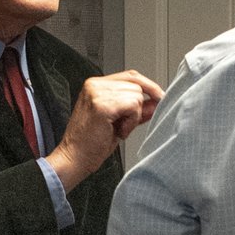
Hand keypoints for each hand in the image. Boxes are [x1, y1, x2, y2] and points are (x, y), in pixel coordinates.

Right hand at [46, 69, 162, 188]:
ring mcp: (97, 93)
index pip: (130, 76)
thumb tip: (155, 102)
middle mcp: (94, 85)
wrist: (74, 159)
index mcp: (95, 85)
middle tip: (124, 126)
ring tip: (118, 129)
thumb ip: (136, 109)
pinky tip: (119, 131)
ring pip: (136, 96)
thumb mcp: (119, 121)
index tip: (159, 97)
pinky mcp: (102, 105)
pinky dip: (132, 121)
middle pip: (136, 85)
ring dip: (133, 117)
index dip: (148, 86)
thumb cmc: (91, 144)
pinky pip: (133, 106)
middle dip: (138, 107)